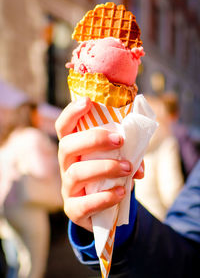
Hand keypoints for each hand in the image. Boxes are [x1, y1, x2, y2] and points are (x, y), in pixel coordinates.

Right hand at [55, 97, 143, 231]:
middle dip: (94, 140)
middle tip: (119, 140)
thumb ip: (128, 155)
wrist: (102, 206)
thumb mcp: (116, 159)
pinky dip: (105, 197)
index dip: (71, 113)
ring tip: (128, 168)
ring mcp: (67, 187)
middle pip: (67, 146)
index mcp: (74, 148)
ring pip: (77, 173)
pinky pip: (83, 204)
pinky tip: (122, 191)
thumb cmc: (108, 175)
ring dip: (105, 167)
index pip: (64, 127)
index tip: (87, 101)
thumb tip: (139, 165)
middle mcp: (66, 165)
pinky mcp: (74, 209)